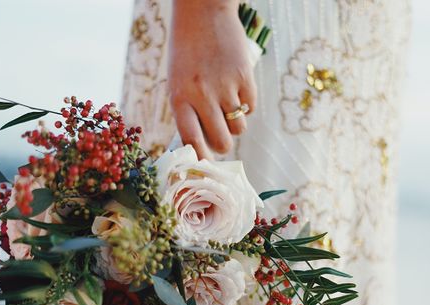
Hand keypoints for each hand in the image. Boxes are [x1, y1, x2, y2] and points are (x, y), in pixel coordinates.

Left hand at [168, 0, 256, 158]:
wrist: (203, 11)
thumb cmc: (187, 54)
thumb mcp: (178, 84)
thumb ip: (189, 114)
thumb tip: (205, 147)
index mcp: (179, 98)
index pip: (192, 141)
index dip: (201, 158)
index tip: (207, 165)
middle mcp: (202, 95)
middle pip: (223, 142)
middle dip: (224, 143)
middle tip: (221, 134)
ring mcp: (225, 86)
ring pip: (239, 129)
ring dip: (235, 123)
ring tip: (227, 104)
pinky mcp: (245, 76)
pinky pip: (251, 108)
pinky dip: (246, 105)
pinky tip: (236, 88)